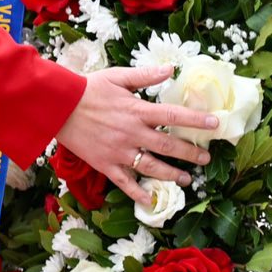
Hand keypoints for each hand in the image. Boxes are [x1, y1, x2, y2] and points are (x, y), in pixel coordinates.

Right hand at [54, 65, 215, 207]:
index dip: (196, 120)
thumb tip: (171, 69)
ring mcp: (119, 152)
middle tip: (205, 158)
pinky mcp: (105, 164)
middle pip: (168, 145)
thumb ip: (145, 75)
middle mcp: (132, 133)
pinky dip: (137, 194)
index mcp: (136, 110)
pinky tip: (149, 202)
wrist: (57, 106)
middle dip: (190, 153)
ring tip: (187, 180)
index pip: (174, 115)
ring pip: (152, 167)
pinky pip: (124, 183)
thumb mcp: (117, 76)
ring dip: (172, 175)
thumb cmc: (88, 89)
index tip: (214, 124)